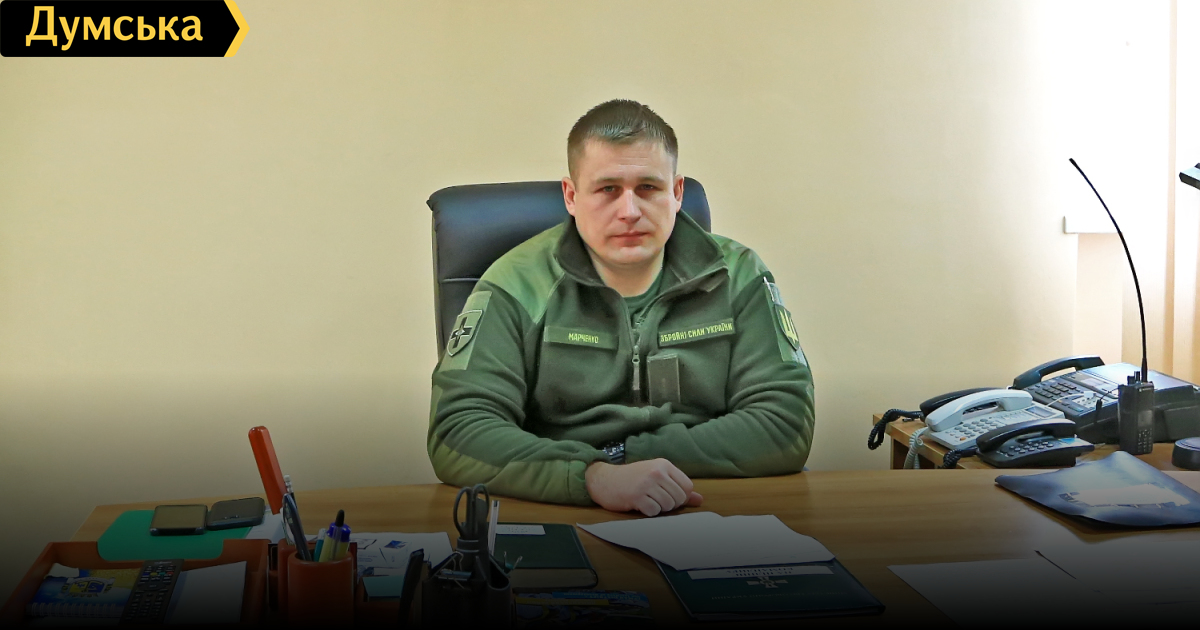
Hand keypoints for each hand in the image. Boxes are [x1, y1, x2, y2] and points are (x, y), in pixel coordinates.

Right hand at [585, 458, 703, 515]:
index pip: (687, 486)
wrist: (604, 480)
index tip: (667, 495)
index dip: (680, 496)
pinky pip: (654, 512)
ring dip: (658, 508)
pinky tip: (639, 504)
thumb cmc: (633, 479)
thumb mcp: (656, 477)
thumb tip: (699, 500)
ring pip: (668, 506)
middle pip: (679, 498)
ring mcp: (646, 484)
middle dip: (669, 504)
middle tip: (654, 499)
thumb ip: (678, 487)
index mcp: (664, 465)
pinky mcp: (636, 496)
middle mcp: (657, 472)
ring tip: (647, 500)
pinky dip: (648, 512)